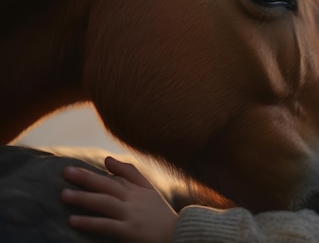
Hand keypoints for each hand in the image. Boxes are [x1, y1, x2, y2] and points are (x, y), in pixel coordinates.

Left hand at [61, 156, 177, 242]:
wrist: (178, 235)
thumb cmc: (160, 215)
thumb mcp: (149, 190)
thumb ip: (130, 173)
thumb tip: (106, 159)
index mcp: (138, 190)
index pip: (115, 178)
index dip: (93, 174)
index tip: (73, 169)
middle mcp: (134, 199)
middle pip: (108, 185)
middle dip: (86, 178)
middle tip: (65, 172)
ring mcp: (131, 215)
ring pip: (105, 203)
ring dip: (84, 198)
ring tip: (63, 195)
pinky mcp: (129, 231)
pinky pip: (106, 225)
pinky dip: (90, 222)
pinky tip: (73, 220)